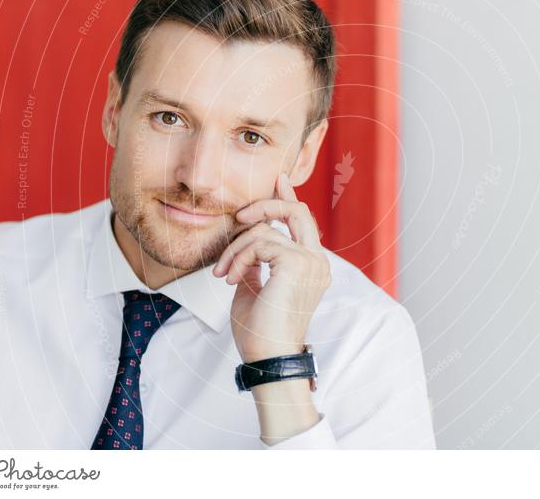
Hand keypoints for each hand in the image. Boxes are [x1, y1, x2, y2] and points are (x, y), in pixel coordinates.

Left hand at [212, 172, 330, 363]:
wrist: (268, 358)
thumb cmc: (261, 332)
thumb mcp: (255, 289)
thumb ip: (257, 263)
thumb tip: (250, 245)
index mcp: (311, 267)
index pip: (302, 223)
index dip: (288, 199)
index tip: (278, 181)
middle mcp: (317, 261)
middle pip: (296, 212)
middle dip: (265, 206)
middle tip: (239, 215)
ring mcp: (311, 262)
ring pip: (267, 229)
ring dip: (236, 248)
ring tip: (222, 274)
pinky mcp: (297, 263)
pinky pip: (260, 243)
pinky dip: (238, 258)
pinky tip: (229, 279)